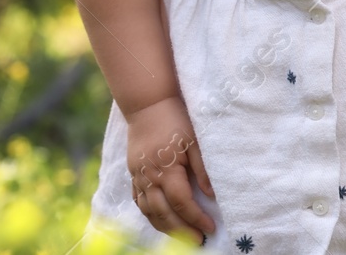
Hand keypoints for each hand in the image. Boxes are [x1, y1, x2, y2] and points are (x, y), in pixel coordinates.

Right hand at [125, 95, 215, 242]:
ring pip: (148, 211)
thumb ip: (202, 168)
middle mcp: (149, 176)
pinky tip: (160, 219)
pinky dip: (149, 213)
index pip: (182, 202)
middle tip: (197, 242)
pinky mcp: (133, 172)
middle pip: (163, 213)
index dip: (196, 218)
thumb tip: (212, 195)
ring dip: (164, 227)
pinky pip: (138, 200)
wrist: (148, 103)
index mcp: (166, 168)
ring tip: (181, 236)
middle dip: (181, 231)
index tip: (210, 229)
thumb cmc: (175, 118)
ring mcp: (138, 175)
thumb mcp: (195, 140)